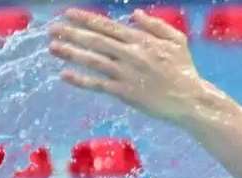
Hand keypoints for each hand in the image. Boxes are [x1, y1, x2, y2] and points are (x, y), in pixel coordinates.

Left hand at [48, 9, 208, 125]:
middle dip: (71, 33)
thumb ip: (156, 26)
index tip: (67, 13)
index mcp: (141, 41)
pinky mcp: (125, 93)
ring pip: (93, 60)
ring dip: (71, 52)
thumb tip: (134, 14)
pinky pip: (98, 84)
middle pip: (95, 41)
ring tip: (52, 47)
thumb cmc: (184, 70)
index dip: (86, 19)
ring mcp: (126, 74)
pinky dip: (81, 79)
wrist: (190, 100)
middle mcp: (130, 55)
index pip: (107, 26)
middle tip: (52, 29)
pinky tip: (65, 74)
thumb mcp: (177, 41)